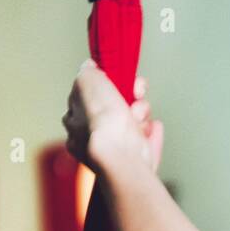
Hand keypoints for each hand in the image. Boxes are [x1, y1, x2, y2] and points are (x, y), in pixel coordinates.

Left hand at [63, 60, 163, 176]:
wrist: (123, 155)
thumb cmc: (102, 122)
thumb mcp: (87, 82)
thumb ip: (87, 73)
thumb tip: (89, 68)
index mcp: (75, 123)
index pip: (88, 98)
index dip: (104, 85)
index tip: (116, 78)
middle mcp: (92, 140)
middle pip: (114, 109)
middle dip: (128, 98)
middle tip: (135, 94)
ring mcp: (115, 153)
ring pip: (131, 123)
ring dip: (141, 113)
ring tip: (140, 116)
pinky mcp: (135, 162)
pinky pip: (146, 142)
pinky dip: (151, 133)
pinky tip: (153, 127)